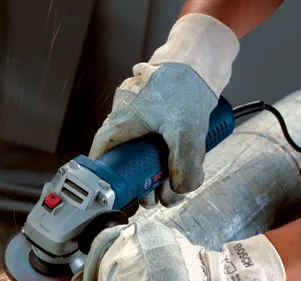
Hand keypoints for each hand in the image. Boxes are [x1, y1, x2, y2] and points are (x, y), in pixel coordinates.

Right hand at [89, 14, 238, 207]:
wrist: (199, 63)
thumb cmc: (183, 87)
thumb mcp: (185, 130)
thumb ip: (184, 163)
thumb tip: (180, 189)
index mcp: (121, 123)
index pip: (102, 155)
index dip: (107, 179)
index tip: (119, 194)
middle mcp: (125, 122)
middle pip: (125, 164)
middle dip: (142, 185)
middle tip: (156, 197)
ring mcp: (138, 121)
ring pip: (141, 158)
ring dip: (155, 175)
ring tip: (172, 184)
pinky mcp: (154, 122)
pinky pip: (153, 147)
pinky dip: (164, 159)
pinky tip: (177, 164)